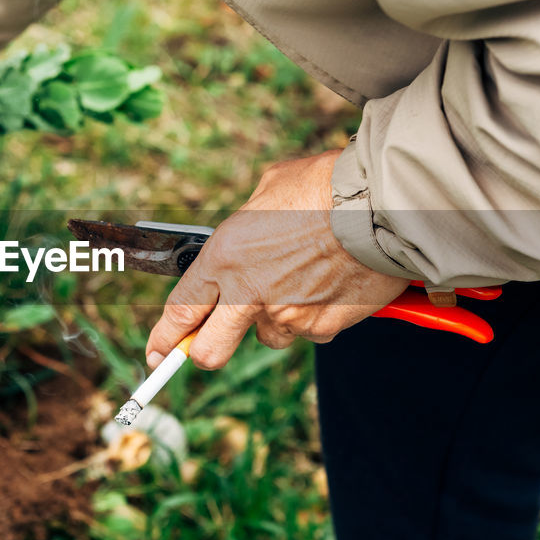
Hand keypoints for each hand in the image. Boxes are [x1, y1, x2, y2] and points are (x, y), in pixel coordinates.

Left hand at [145, 149, 409, 369]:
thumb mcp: (268, 191)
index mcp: (224, 257)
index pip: (181, 310)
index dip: (164, 337)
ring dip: (273, 318)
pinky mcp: (322, 329)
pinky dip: (314, 315)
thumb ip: (247, 223)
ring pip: (268, 336)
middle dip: (203, 352)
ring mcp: (286, 316)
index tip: (157, 352)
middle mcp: (248, 294)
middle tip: (209, 342)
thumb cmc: (325, 187)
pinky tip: (328, 284)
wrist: (381, 204)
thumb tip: (246, 229)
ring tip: (299, 280)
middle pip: (208, 352)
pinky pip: (309, 332)